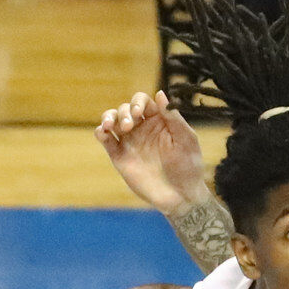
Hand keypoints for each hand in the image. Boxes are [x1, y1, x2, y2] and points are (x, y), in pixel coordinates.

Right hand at [95, 91, 209, 214]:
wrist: (180, 195)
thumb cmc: (188, 167)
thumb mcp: (186, 139)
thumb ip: (173, 117)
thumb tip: (160, 93)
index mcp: (159, 121)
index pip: (143, 101)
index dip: (138, 102)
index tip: (139, 113)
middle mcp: (142, 128)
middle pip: (125, 109)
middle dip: (124, 113)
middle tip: (129, 126)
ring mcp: (130, 141)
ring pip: (112, 120)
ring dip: (108, 118)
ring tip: (110, 126)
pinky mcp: (119, 156)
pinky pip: (105, 139)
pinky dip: (100, 132)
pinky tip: (104, 133)